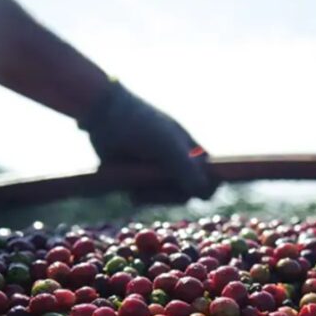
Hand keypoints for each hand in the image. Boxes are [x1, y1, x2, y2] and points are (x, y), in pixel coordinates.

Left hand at [78, 81, 215, 199]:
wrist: (104, 116)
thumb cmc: (141, 125)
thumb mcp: (167, 145)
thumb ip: (186, 168)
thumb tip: (203, 192)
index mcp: (193, 153)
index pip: (211, 178)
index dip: (207, 186)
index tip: (195, 191)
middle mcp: (178, 165)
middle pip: (187, 195)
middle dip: (171, 194)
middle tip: (154, 187)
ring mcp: (159, 174)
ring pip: (166, 199)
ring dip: (154, 196)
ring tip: (138, 186)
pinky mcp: (141, 181)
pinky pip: (147, 198)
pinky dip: (141, 195)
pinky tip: (131, 186)